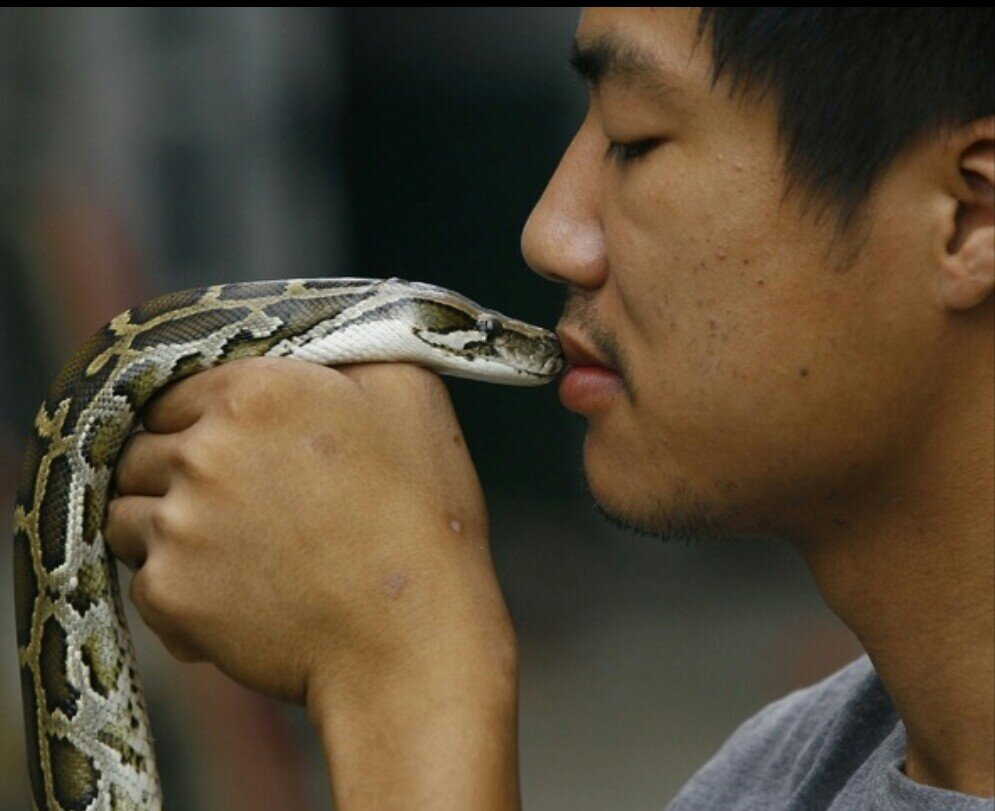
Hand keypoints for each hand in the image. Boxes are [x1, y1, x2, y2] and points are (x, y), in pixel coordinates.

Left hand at [104, 357, 520, 807]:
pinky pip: (141, 579)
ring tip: (230, 549)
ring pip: (129, 510)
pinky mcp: (170, 593)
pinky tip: (235, 596)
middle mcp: (203, 449)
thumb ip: (353, 345)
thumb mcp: (412, 399)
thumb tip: (318, 340)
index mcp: (257, 391)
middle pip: (143, 448)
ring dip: (165, 526)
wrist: (412, 638)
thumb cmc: (422, 518)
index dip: (204, 419)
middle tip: (235, 502)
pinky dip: (177, 588)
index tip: (234, 449)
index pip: (178, 390)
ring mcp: (179, 523)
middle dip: (178, 471)